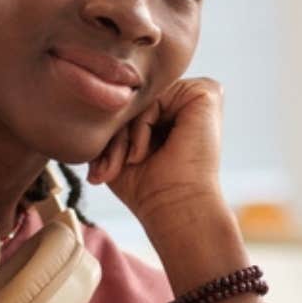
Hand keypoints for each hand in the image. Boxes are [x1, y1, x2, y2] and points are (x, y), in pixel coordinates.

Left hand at [86, 77, 226, 231]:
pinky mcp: (206, 93)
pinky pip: (156, 96)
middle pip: (136, 99)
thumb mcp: (119, 149)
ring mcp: (198, 95)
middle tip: (111, 168)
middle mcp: (188, 101)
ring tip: (131, 162)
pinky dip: (142, 125)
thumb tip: (95, 93)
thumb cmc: (148, 189)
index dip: (113, 133)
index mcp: (174, 112)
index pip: (131, 104)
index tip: (101, 170)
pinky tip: (144, 152)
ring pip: (142, 98)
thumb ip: (113, 121)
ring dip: (126, 133)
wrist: (174, 209)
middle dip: (116, 134)